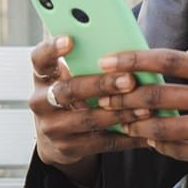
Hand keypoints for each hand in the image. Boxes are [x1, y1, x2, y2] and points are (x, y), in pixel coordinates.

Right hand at [28, 36, 155, 184]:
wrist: (57, 137)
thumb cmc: (75, 92)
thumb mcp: (71, 75)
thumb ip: (86, 59)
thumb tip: (121, 39)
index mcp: (43, 76)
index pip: (40, 59)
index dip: (52, 49)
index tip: (70, 39)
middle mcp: (41, 101)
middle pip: (68, 91)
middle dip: (101, 85)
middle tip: (129, 80)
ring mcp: (53, 128)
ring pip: (88, 120)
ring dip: (120, 113)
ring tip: (146, 108)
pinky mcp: (68, 148)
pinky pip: (102, 142)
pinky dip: (126, 137)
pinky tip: (147, 132)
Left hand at [90, 47, 187, 187]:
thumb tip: (167, 56)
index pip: (170, 59)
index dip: (134, 59)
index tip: (108, 60)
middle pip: (158, 95)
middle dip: (123, 97)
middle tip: (103, 97)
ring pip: (161, 127)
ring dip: (135, 124)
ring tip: (121, 120)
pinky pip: (175, 149)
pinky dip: (156, 143)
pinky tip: (148, 138)